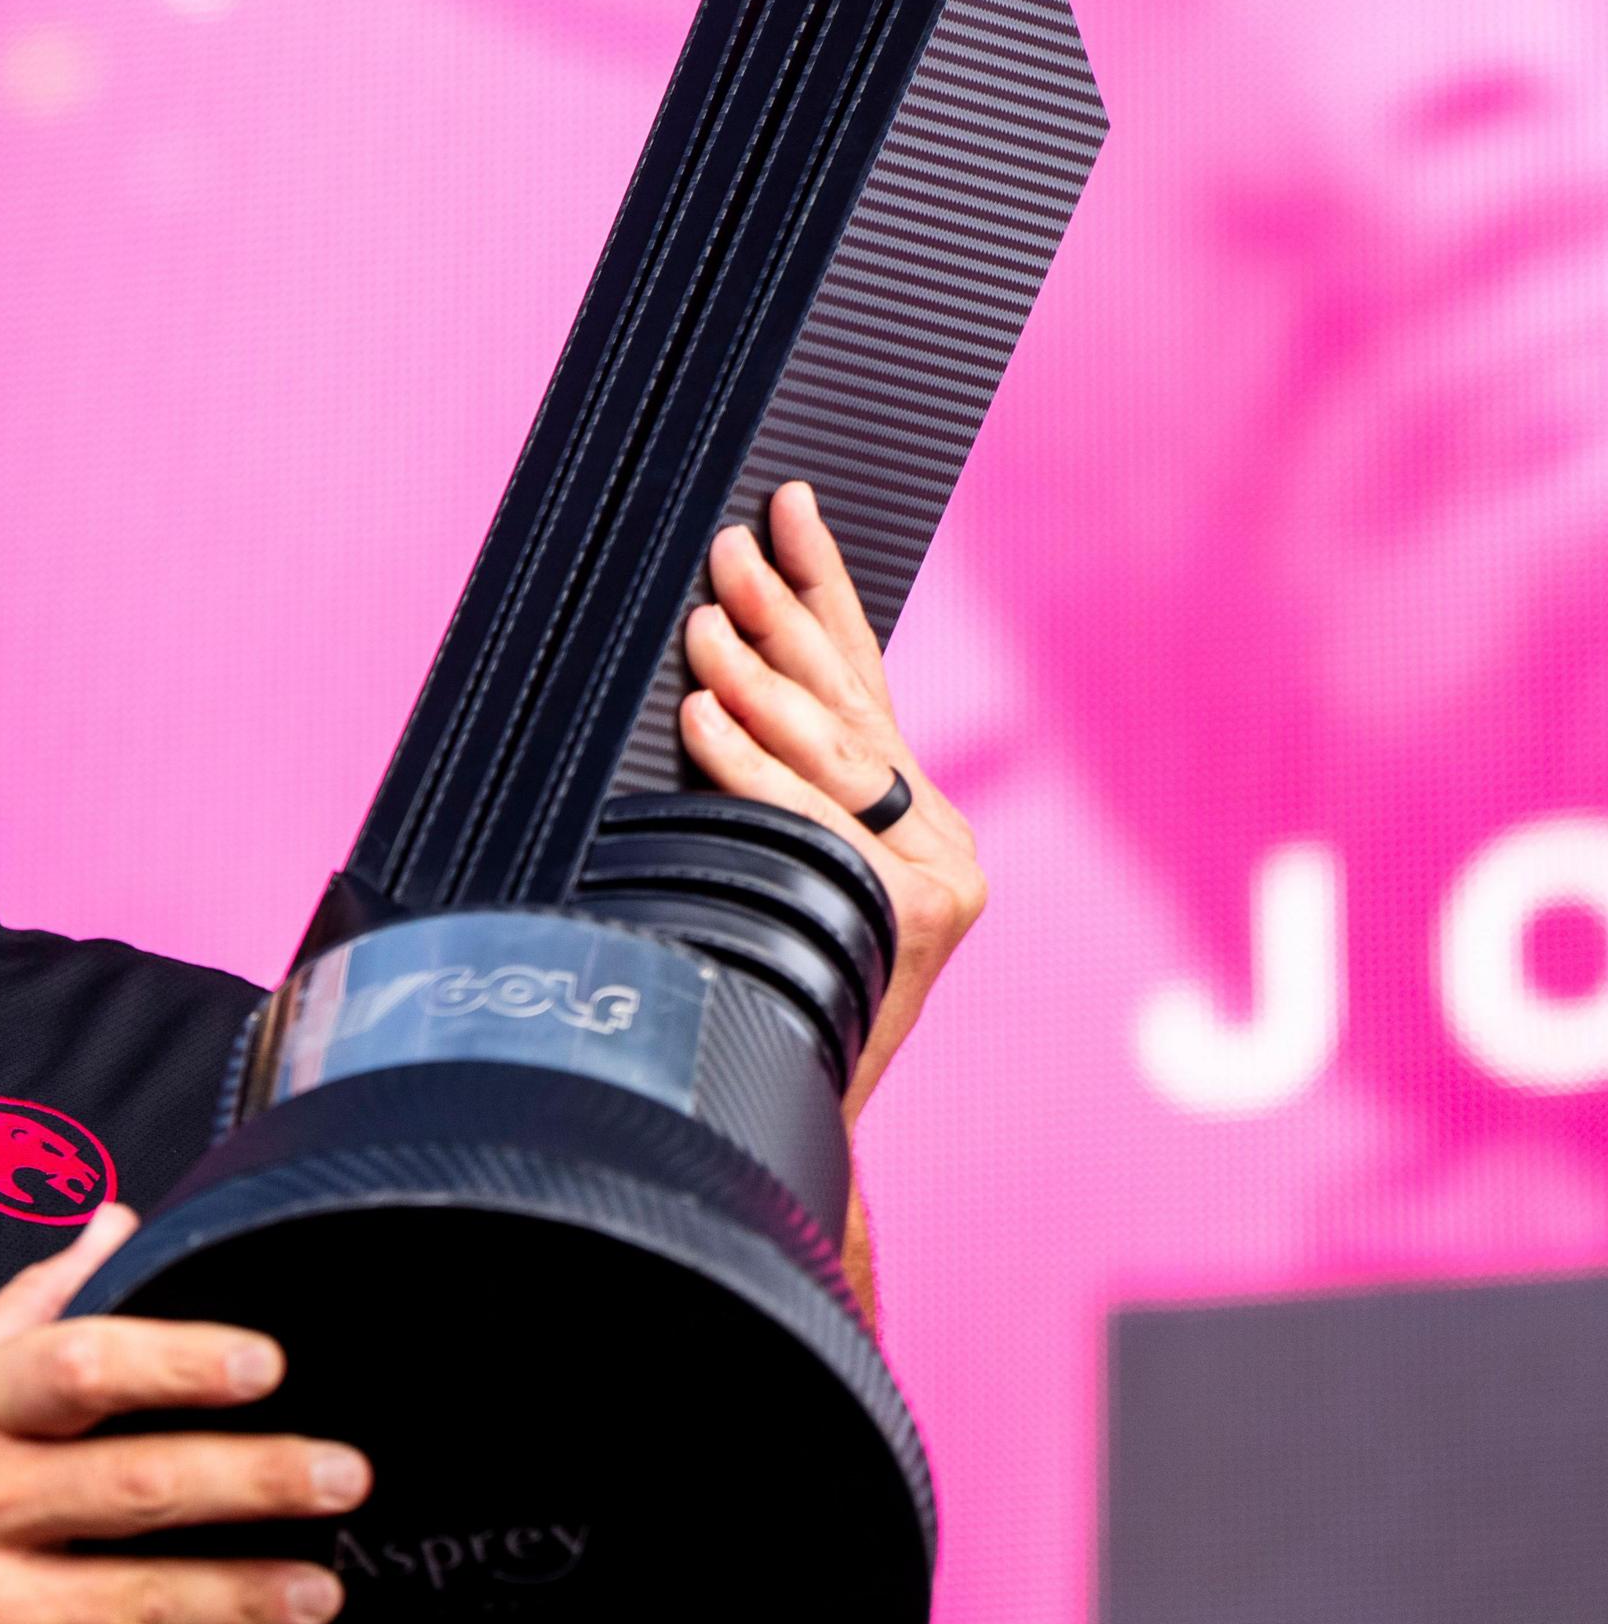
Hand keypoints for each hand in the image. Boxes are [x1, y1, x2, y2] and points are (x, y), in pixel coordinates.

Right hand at [0, 1206, 370, 1623]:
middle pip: (135, 1487)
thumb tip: (116, 1224)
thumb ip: (25, 1311)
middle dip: (259, 1481)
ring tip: (323, 1581)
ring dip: (250, 1590)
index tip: (264, 1362)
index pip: (74, 1368)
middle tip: (343, 1474)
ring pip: (142, 1600)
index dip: (179, 1360)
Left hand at [679, 480, 988, 1119]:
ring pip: (831, 754)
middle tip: (729, 540)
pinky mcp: (917, 915)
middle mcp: (939, 840)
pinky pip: (809, 820)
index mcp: (911, 822)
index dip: (824, 586)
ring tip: (704, 618)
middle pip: (849, 701)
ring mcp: (937, 878)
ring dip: (759, 678)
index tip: (789, 504)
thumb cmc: (765, 998)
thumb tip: (684, 689)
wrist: (779, 1119)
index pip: (863, 677)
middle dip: (784, 613)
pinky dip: (750, 767)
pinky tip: (700, 717)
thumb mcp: (768, 883)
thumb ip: (757, 799)